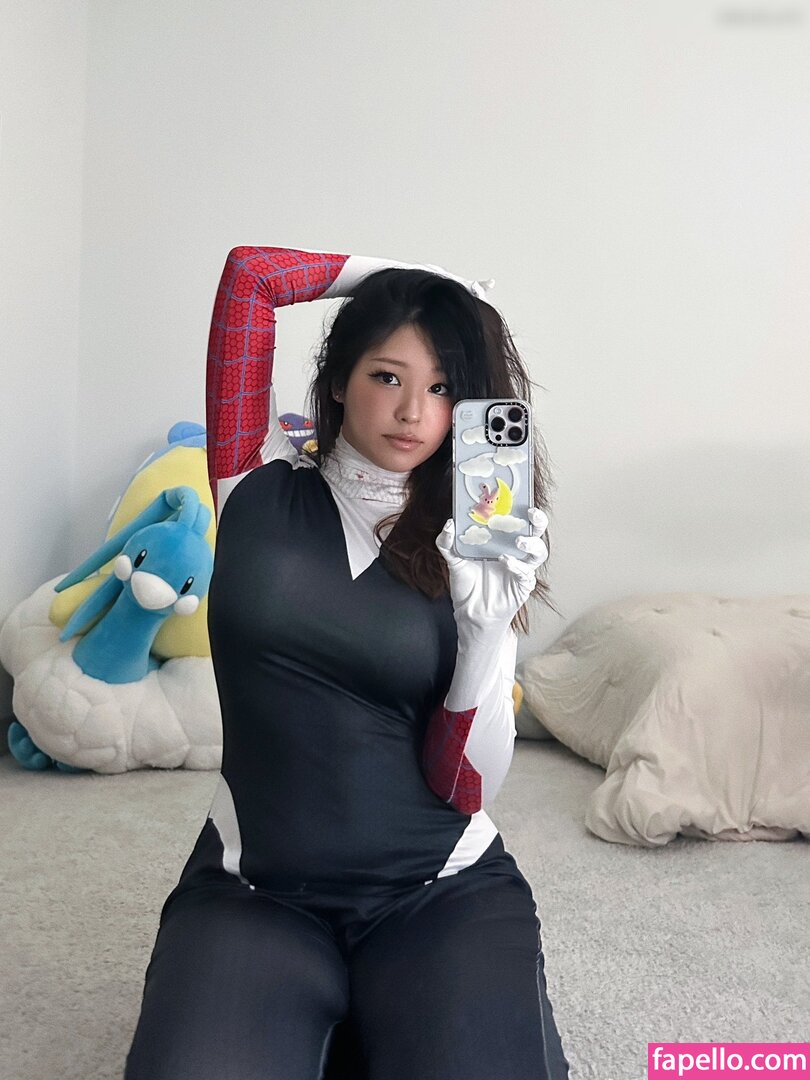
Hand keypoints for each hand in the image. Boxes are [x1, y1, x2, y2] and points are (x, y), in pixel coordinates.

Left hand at [435, 507, 548, 632]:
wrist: (470, 612)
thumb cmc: (467, 584)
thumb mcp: (454, 560)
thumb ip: (447, 543)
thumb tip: (449, 524)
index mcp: (501, 541)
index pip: (515, 519)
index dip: (521, 507)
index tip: (518, 494)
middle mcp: (515, 551)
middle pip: (536, 531)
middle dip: (538, 520)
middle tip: (531, 513)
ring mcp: (522, 567)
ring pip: (539, 552)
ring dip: (532, 543)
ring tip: (518, 541)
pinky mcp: (523, 585)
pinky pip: (527, 573)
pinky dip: (518, 566)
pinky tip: (506, 562)